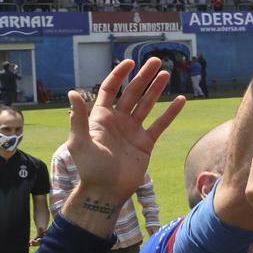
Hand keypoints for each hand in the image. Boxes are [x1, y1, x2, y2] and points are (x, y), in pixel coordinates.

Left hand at [64, 58, 185, 217]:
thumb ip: (78, 118)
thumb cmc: (89, 168)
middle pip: (132, 93)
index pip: (110, 89)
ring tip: (166, 75)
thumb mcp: (79, 142)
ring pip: (147, 104)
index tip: (130, 62)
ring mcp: (133, 130)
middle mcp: (118, 121)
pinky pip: (160, 124)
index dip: (119, 75)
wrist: (106, 191)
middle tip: (156, 62)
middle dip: (143, 77)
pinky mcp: (146, 142)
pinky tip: (180, 100)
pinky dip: (171, 113)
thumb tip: (73, 93)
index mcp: (100, 118)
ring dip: (156, 89)